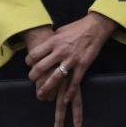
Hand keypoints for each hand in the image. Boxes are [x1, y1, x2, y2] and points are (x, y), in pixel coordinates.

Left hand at [24, 12, 117, 126]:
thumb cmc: (78, 27)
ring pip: (55, 78)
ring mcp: (72, 59)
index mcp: (54, 42)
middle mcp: (60, 51)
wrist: (96, 26)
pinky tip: (65, 99)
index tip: (30, 65)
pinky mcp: (82, 65)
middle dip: (34, 76)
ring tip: (41, 94)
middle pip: (40, 68)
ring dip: (46, 88)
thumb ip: (52, 41)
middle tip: (33, 79)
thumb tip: (44, 48)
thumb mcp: (60, 31)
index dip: (29, 62)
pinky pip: (74, 82)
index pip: (34, 55)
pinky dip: (69, 92)